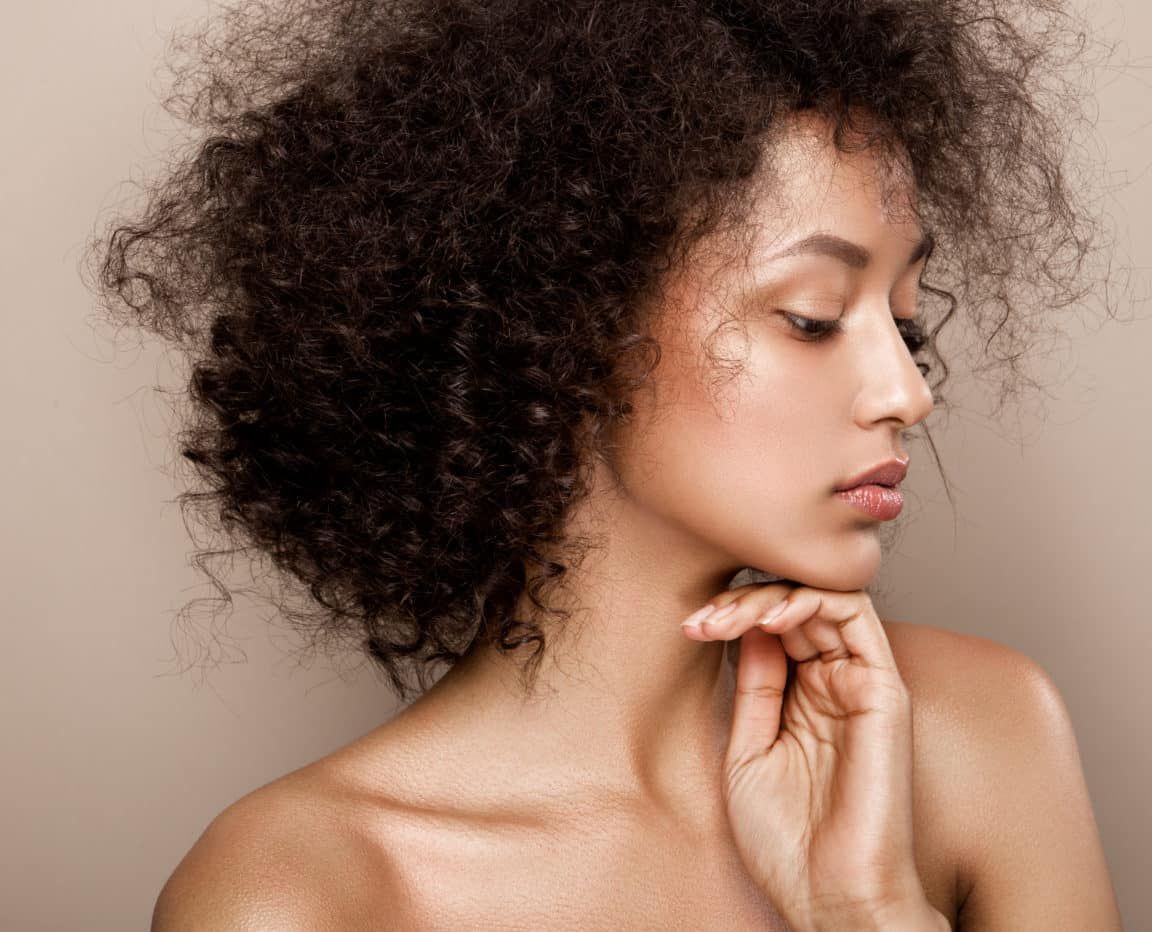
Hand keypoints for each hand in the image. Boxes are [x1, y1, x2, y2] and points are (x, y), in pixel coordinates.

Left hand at [681, 582, 941, 930]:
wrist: (828, 897)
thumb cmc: (787, 841)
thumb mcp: (747, 751)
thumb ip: (752, 688)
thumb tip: (742, 627)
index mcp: (799, 699)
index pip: (769, 627)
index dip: (728, 615)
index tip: (688, 628)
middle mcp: (831, 684)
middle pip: (792, 606)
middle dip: (739, 601)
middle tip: (702, 621)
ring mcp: (858, 683)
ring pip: (820, 599)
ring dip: (769, 596)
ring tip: (729, 617)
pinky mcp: (883, 690)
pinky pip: (855, 616)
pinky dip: (811, 601)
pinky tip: (771, 620)